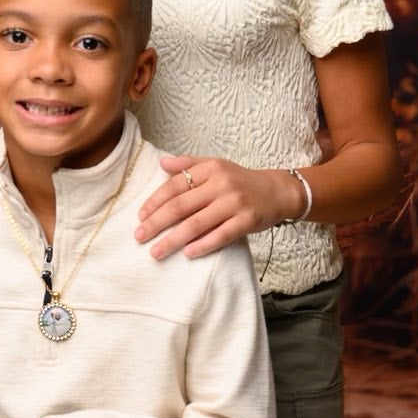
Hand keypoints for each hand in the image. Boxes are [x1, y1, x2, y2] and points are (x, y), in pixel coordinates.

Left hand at [136, 156, 303, 258]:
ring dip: (173, 239)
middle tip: (139, 236)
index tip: (141, 216)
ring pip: (196, 224)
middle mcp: (221, 185)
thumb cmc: (241, 181)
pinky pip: (220, 236)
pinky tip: (187, 253)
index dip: (155, 201)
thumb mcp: (216, 166)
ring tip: (156, 251)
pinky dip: (202, 246)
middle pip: (181, 206)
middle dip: (156, 222)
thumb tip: (161, 163)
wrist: (278, 191)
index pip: (175, 185)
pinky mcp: (246, 221)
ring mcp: (234, 204)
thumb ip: (189, 164)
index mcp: (210, 169)